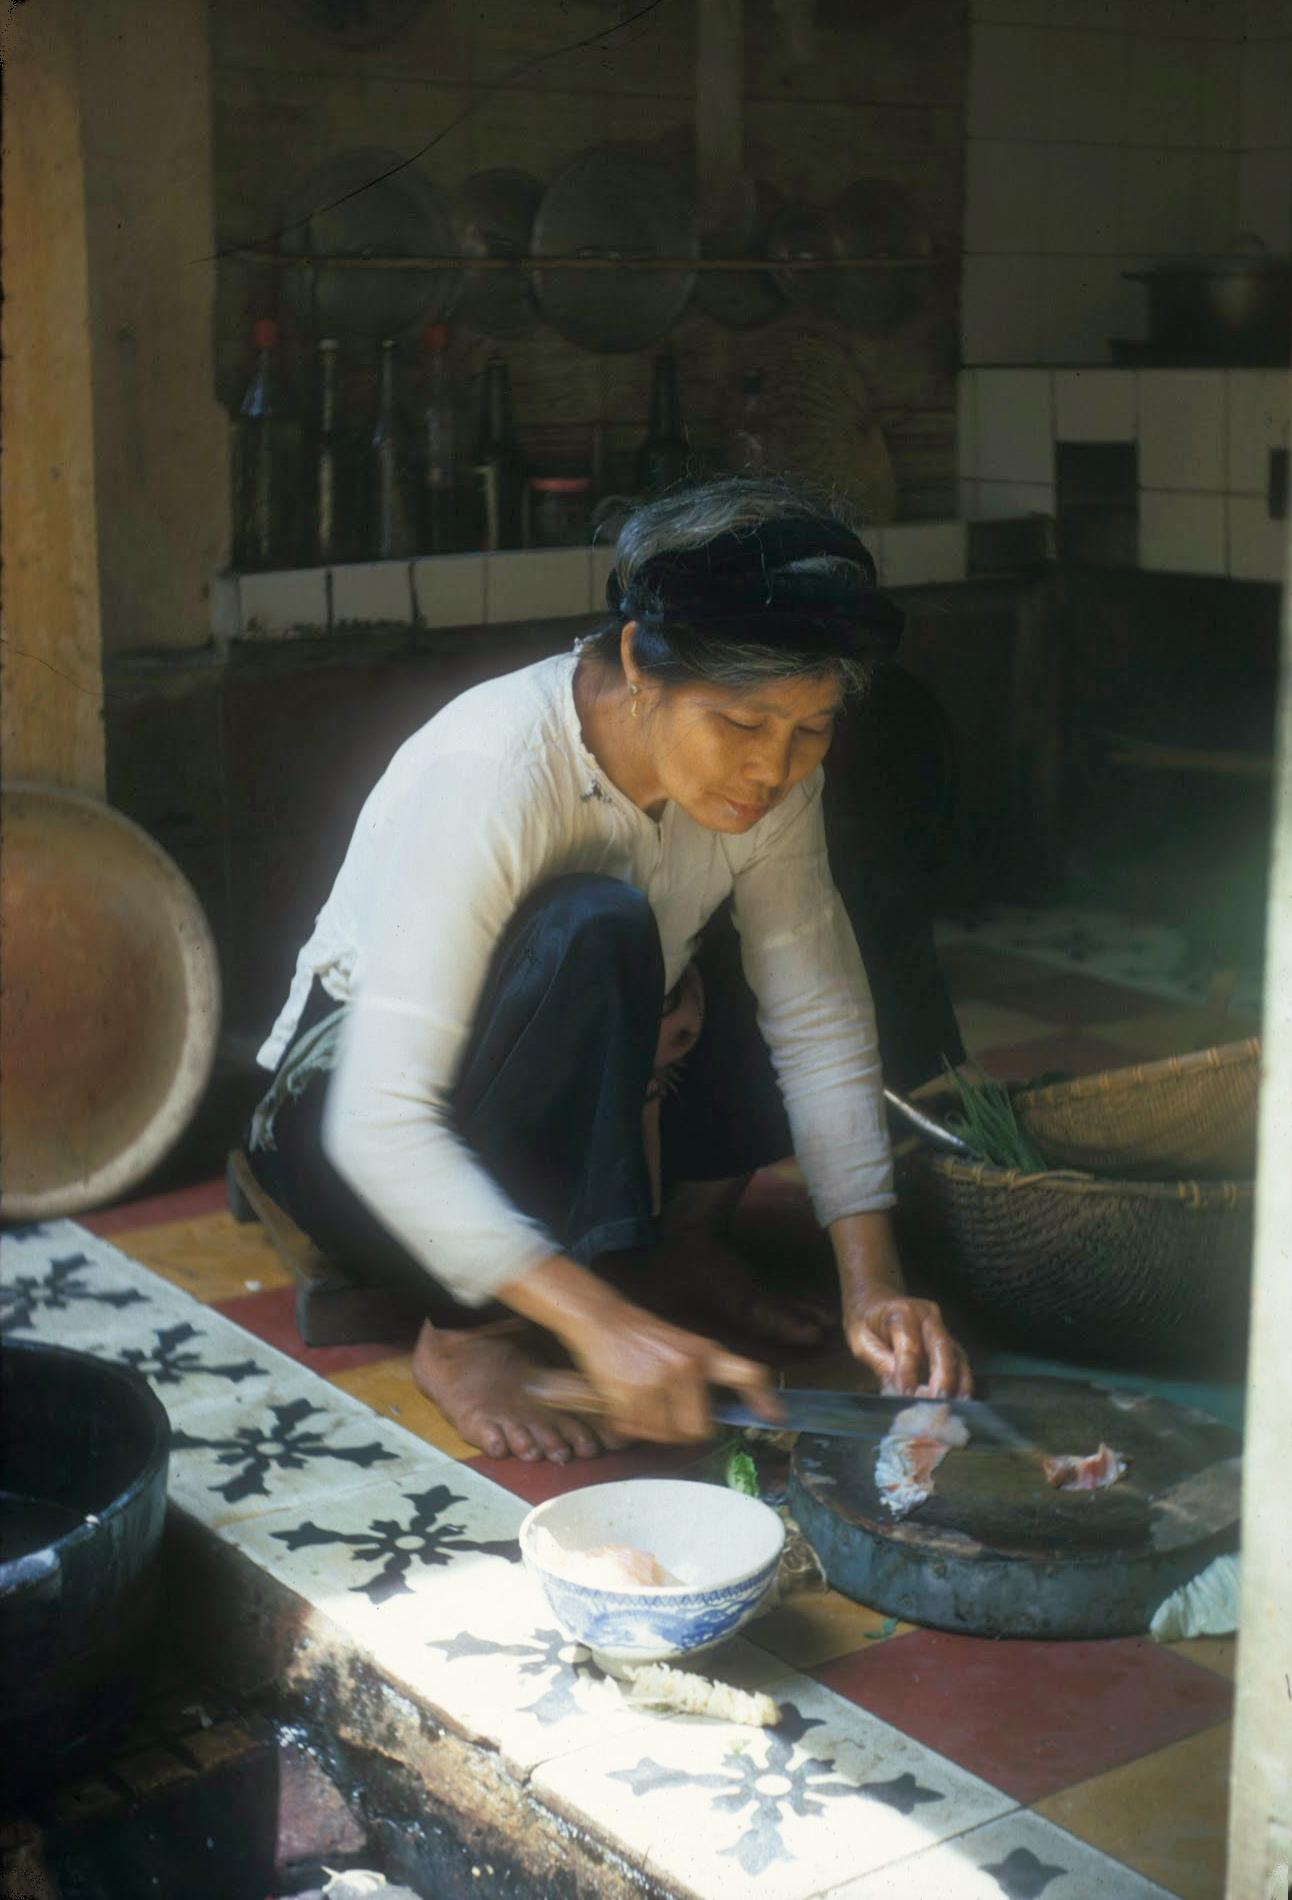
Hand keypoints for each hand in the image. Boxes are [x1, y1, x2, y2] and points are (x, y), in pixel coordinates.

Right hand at [570, 1305, 782, 1443]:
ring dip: (651, 1428)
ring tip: (641, 1401)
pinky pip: (637, 1431)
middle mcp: (686, 1366)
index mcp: (704, 1353)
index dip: (763, 1398)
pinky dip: (629, 1425)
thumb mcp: (682, 1345)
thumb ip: (701, 1375)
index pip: (747, 1374)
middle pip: (698, 1430)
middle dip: (681, 1429)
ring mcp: (658, 1381)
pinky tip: (624, 1402)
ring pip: (666, 1435)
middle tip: (665, 1412)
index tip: (776, 1418)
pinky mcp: (631, 1394)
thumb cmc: (642, 1336)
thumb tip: (715, 1420)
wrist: (602, 1319)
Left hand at [843, 1288, 972, 1399]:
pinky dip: (961, 1379)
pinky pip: (958, 1358)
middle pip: (940, 1346)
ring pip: (955, 1353)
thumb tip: (897, 1387)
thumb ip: (878, 1361)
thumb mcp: (860, 1339)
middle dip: (943, 1377)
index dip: (909, 1371)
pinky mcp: (946, 1336)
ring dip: (958, 1381)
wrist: (874, 1298)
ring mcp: (939, 1325)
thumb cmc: (865, 1319)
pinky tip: (960, 1399)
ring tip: (956, 1405)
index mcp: (900, 1312)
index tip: (907, 1395)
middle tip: (939, 1402)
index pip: (909, 1344)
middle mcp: (926, 1315)